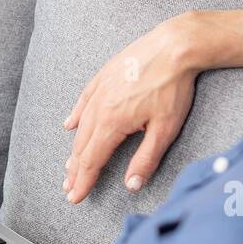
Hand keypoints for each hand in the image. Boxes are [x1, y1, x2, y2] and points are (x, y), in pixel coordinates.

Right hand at [63, 7, 242, 203]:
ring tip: (68, 166)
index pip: (92, 160)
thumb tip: (131, 185)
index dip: (84, 181)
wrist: (175, 45)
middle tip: (68, 188)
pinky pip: (84, 100)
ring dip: (74, 148)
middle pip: (82, 145)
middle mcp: (99, 107)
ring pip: (81, 125)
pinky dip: (75, 115)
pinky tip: (69, 124)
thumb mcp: (165, 129)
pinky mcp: (104, 76)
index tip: (75, 198)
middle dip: (75, 170)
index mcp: (112, 123)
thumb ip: (146, 159)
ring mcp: (100, 90)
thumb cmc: (173, 87)